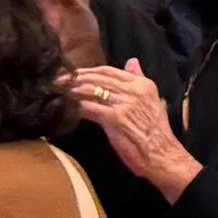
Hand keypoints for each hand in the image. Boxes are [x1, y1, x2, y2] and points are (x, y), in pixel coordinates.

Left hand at [67, 63, 194, 195]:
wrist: (162, 156)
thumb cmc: (156, 133)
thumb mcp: (152, 100)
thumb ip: (139, 79)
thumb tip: (132, 61)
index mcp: (143, 84)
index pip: (108, 70)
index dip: (86, 71)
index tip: (71, 74)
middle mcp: (134, 90)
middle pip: (96, 77)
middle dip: (73, 78)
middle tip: (56, 81)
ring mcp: (124, 103)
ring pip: (89, 90)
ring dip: (69, 90)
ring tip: (55, 92)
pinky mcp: (114, 118)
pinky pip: (88, 107)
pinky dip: (73, 107)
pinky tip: (64, 108)